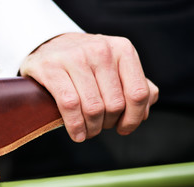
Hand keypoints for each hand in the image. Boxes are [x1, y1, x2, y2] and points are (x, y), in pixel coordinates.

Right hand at [20, 32, 158, 141]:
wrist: (49, 46)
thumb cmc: (85, 62)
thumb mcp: (114, 65)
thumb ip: (134, 84)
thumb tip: (145, 112)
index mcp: (123, 50)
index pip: (138, 93)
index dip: (133, 118)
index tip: (123, 129)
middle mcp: (101, 51)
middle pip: (114, 104)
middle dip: (107, 125)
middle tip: (98, 128)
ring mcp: (75, 58)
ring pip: (93, 108)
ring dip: (91, 129)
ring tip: (86, 133)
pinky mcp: (52, 68)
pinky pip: (70, 105)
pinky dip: (75, 126)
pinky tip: (76, 133)